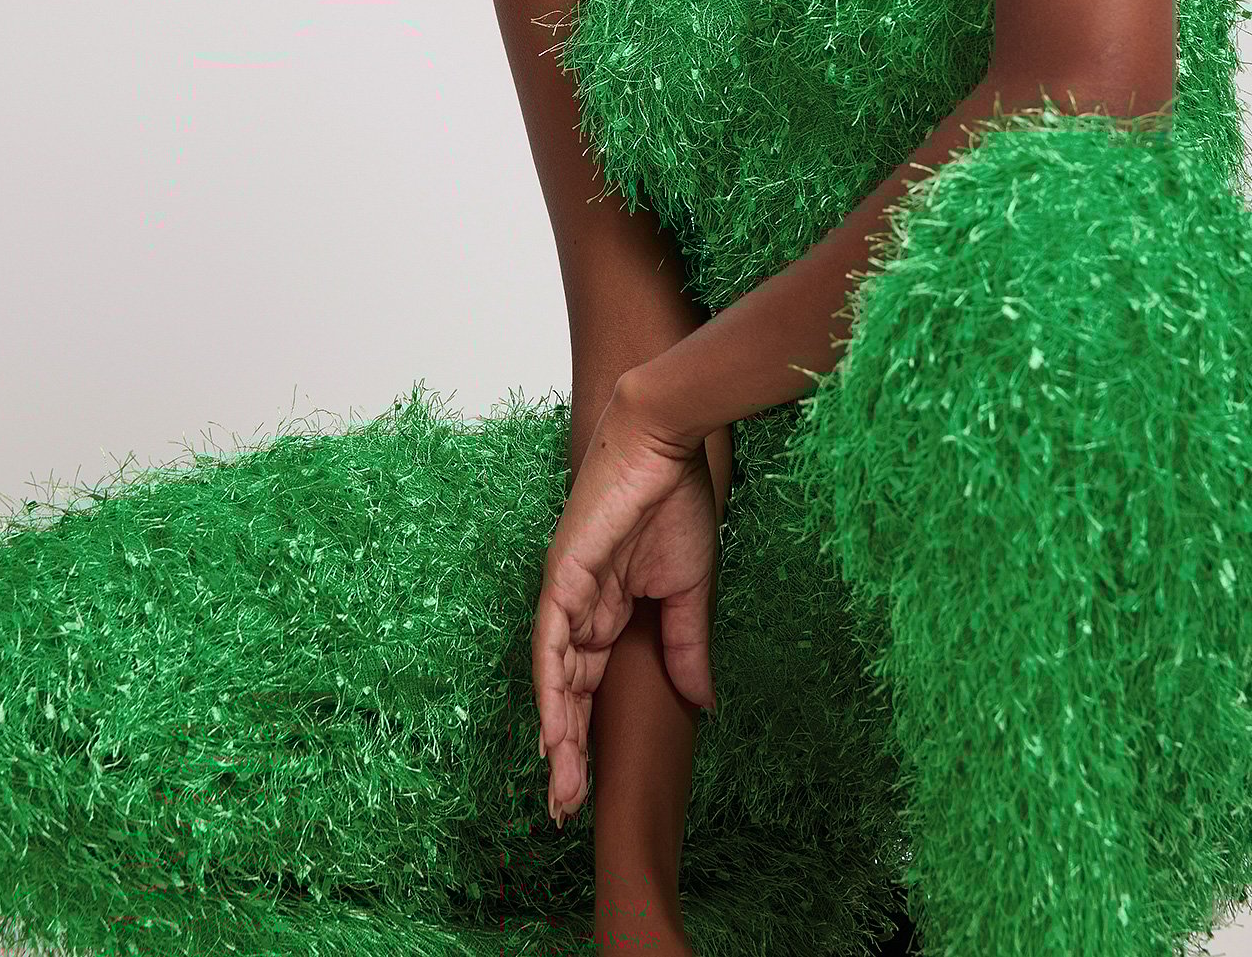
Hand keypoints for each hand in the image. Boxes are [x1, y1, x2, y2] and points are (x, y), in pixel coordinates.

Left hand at [532, 381, 719, 826]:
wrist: (665, 442)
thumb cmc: (677, 500)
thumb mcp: (689, 589)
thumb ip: (686, 646)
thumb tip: (701, 702)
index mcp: (608, 608)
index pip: (590, 684)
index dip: (587, 734)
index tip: (590, 787)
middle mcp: (579, 606)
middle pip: (566, 692)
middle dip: (566, 752)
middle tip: (565, 810)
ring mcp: (567, 592)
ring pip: (554, 679)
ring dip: (556, 736)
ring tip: (562, 791)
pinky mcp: (563, 576)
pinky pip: (550, 643)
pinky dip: (550, 689)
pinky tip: (551, 732)